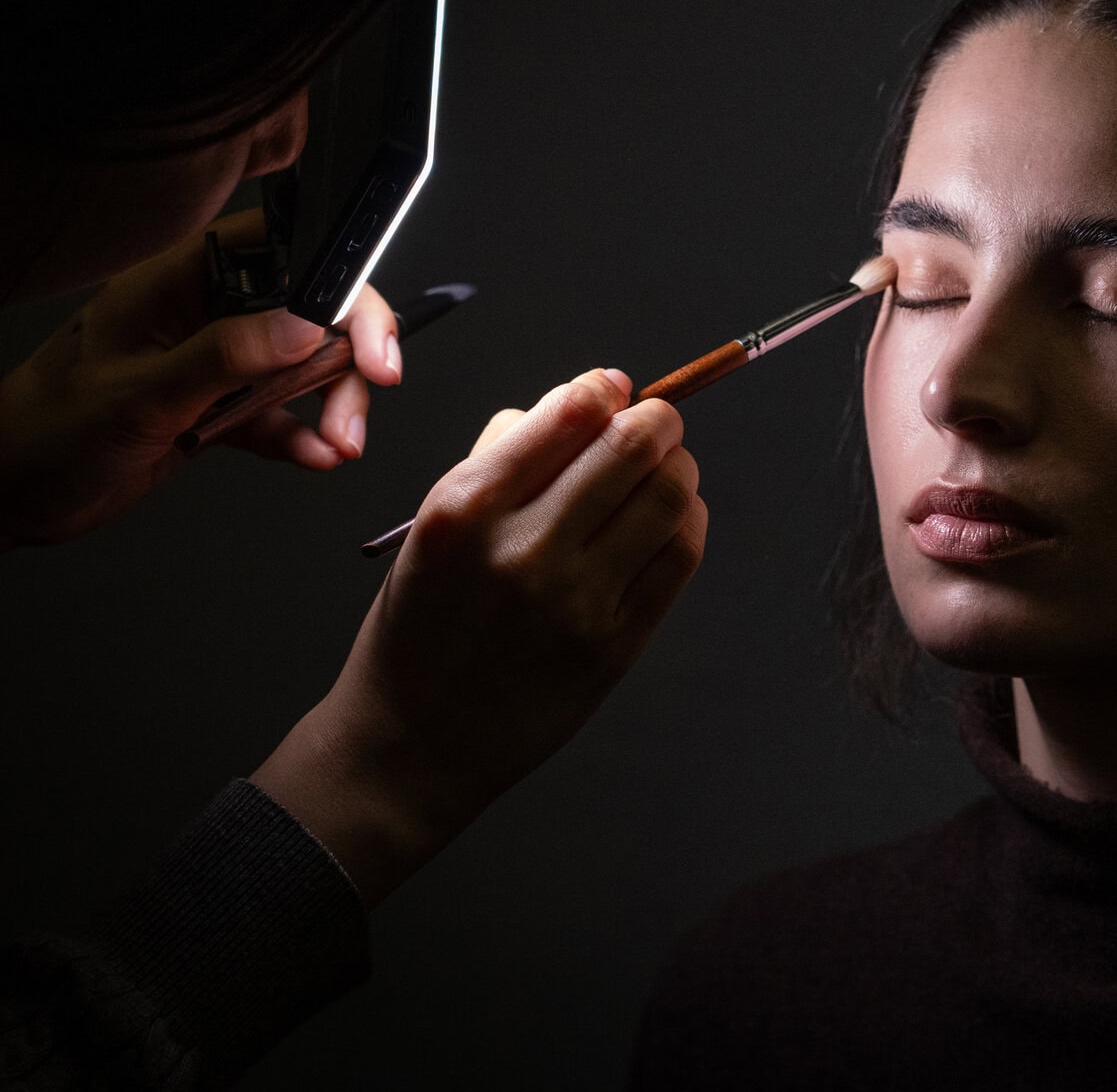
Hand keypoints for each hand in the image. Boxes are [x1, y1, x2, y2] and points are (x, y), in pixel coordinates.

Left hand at [0, 207, 399, 550]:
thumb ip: (223, 357)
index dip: (336, 277)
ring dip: (334, 401)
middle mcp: (203, 313)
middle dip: (346, 352)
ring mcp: (213, 361)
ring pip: (304, 364)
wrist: (8, 497)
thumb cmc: (44, 433)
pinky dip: (306, 436)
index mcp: (176, 282)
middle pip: (308, 308)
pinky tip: (316, 457)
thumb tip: (303, 327)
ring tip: (340, 443)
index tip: (367, 330)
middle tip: (371, 390)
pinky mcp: (217, 408)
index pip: (280, 248)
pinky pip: (282, 414)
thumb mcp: (137, 395)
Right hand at [251, 368, 708, 904]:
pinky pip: (682, 556)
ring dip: (677, 469)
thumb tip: (594, 394)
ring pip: (670, 497)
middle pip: (633, 447)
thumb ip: (507, 455)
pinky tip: (667, 520)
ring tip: (661, 472)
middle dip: (657, 420)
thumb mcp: (434, 524)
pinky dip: (686, 521)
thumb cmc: (424, 621)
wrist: (414, 744)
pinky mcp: (616, 644)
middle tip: (653, 424)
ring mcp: (577, 602)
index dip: (606, 388)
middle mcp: (523, 550)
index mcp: (465, 508)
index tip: (612, 391)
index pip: (570, 411)